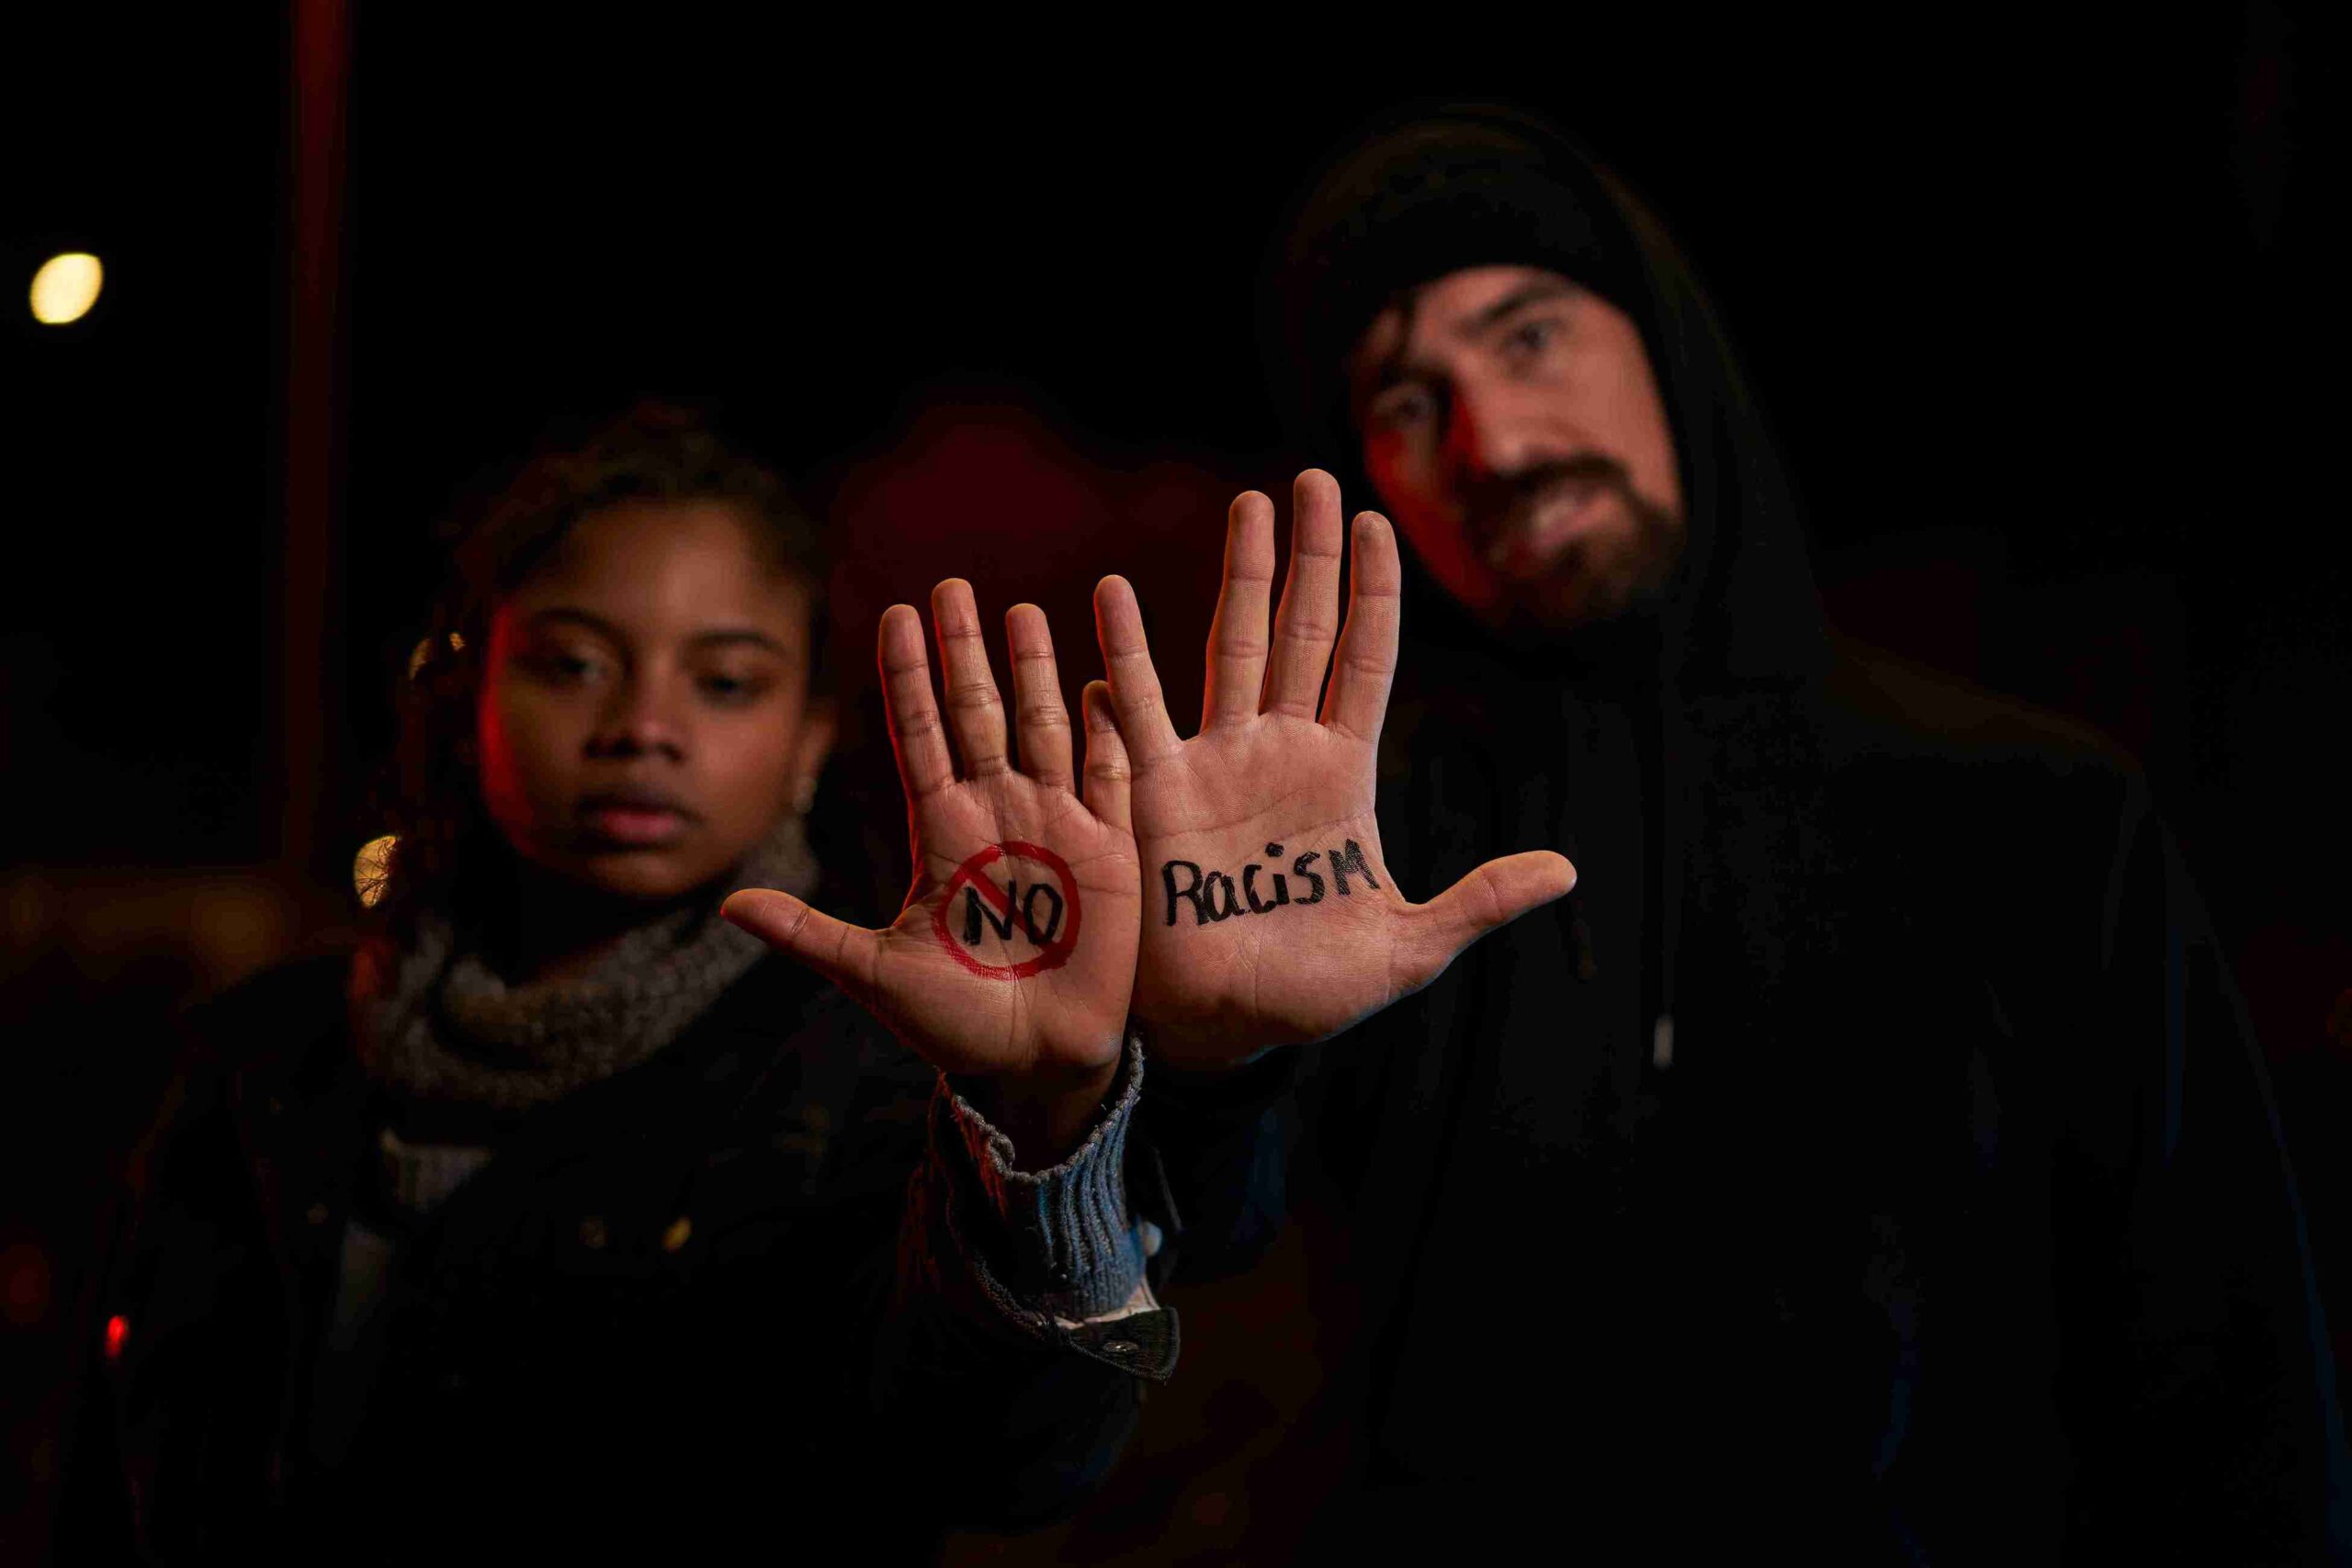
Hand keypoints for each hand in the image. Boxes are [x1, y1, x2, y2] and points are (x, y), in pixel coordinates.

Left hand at [724, 581, 1142, 1159]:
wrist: (1037, 1063)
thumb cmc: (954, 1025)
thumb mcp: (875, 975)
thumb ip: (810, 934)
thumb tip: (730, 904)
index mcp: (940, 833)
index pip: (918, 733)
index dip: (906, 674)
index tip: (895, 612)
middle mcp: (996, 814)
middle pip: (978, 711)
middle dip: (965, 649)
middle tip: (952, 584)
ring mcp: (1054, 826)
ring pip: (1043, 725)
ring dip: (1035, 670)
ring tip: (1025, 609)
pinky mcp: (1109, 852)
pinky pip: (1110, 776)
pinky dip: (1108, 730)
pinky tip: (1105, 680)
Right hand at [1093, 469, 1575, 1068]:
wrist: (1228, 1033)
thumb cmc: (1315, 994)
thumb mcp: (1410, 949)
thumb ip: (1479, 901)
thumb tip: (1566, 870)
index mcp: (1343, 775)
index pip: (1365, 661)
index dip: (1374, 593)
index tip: (1381, 523)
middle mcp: (1280, 752)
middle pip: (1302, 630)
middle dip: (1312, 556)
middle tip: (1315, 481)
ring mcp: (1216, 764)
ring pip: (1232, 647)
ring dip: (1241, 576)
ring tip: (1250, 506)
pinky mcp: (1158, 792)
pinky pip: (1141, 710)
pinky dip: (1128, 653)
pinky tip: (1114, 595)